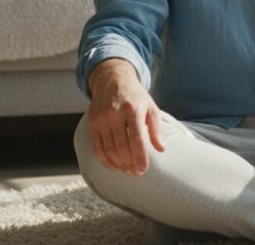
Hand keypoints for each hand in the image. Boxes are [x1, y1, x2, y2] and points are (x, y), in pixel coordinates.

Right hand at [87, 59, 165, 174]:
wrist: (113, 80)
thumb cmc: (136, 97)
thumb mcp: (151, 107)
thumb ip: (156, 128)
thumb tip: (162, 149)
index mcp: (133, 110)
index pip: (137, 139)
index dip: (140, 157)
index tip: (144, 169)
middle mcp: (116, 114)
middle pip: (122, 147)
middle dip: (129, 163)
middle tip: (136, 172)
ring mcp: (102, 119)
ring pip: (109, 149)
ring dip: (118, 164)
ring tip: (128, 170)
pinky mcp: (92, 123)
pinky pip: (97, 147)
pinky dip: (105, 160)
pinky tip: (113, 166)